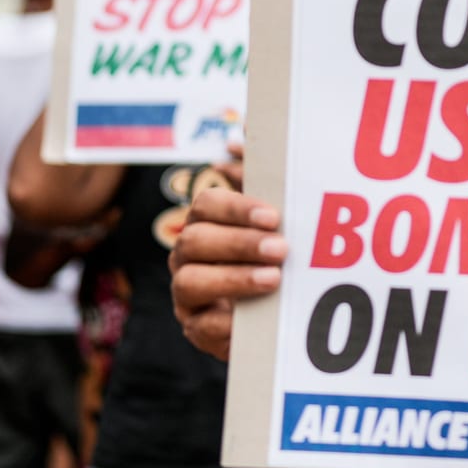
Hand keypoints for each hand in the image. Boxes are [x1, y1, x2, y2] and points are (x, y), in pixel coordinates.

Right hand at [169, 187, 285, 360]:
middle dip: (239, 243)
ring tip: (273, 279)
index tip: (273, 217)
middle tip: (281, 249)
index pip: (206, 204)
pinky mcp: (195, 329)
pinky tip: (256, 318)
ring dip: (234, 279)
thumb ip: (264, 183)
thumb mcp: (273, 223)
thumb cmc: (268, 258)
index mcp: (204, 223)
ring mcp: (186, 294)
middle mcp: (186, 255)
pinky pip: (201, 327)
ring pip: (190, 281)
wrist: (268, 316)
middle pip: (195, 240)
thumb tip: (244, 138)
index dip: (236, 209)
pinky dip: (228, 322)